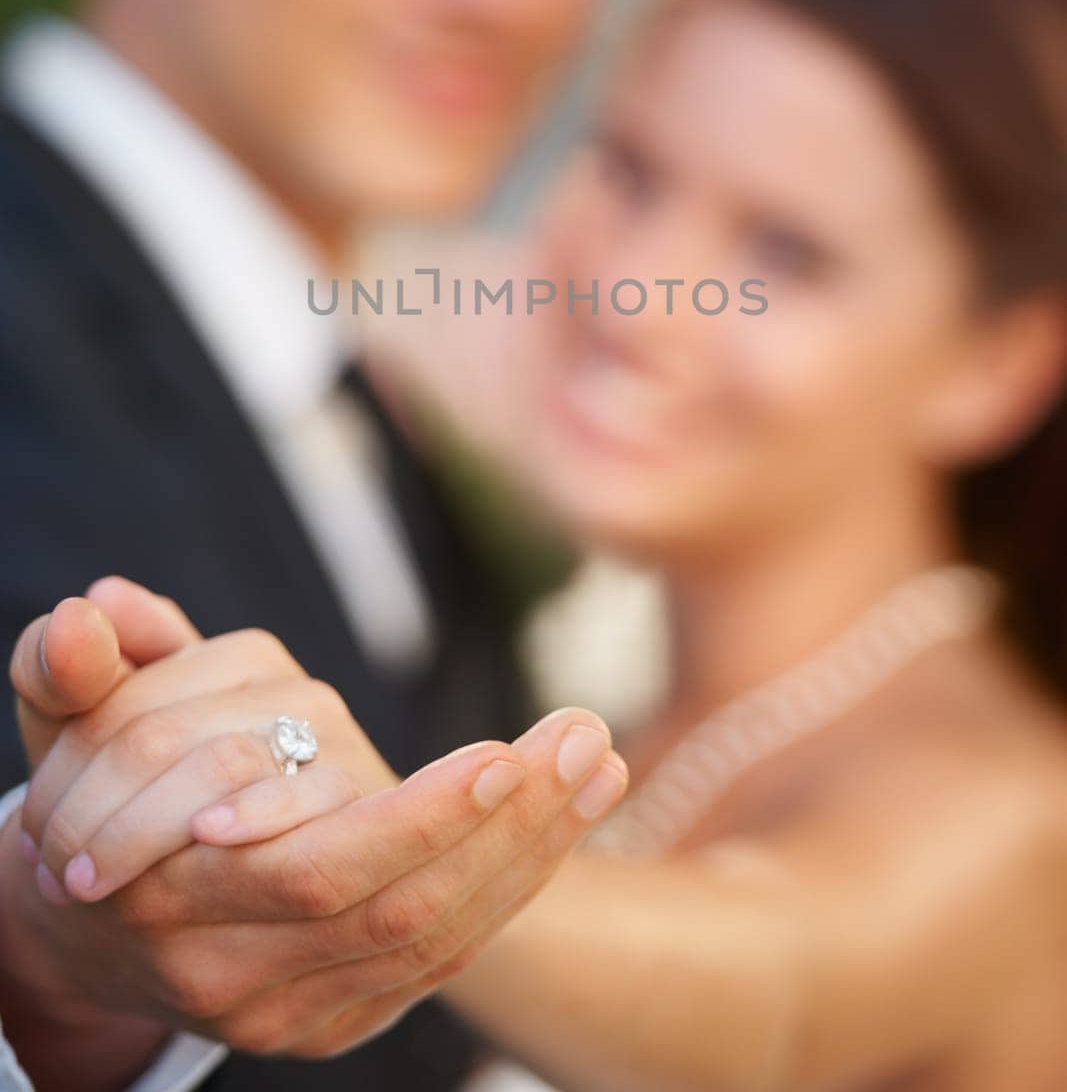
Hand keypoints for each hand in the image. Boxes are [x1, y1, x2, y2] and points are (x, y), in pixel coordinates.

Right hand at [8, 583, 627, 1066]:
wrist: (84, 927)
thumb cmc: (89, 804)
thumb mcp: (65, 729)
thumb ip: (73, 668)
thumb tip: (95, 607)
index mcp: (168, 901)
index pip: (313, 872)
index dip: (414, 821)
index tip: (497, 754)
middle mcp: (234, 974)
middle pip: (396, 912)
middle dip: (502, 828)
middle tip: (583, 738)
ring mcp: (293, 1008)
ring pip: (435, 938)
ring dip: (531, 850)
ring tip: (598, 758)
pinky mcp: (339, 1017)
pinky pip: (446, 954)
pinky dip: (514, 882)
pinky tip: (568, 810)